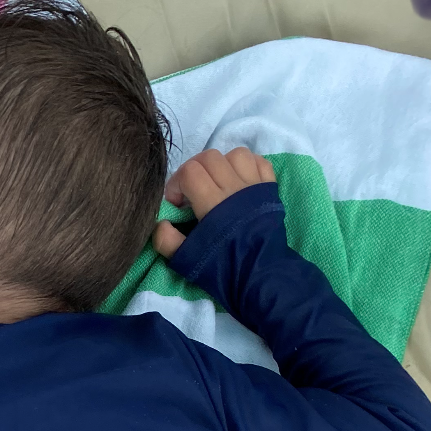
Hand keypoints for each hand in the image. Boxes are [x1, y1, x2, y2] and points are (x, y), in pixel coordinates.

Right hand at [153, 147, 275, 259]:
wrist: (259, 275)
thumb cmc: (222, 268)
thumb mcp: (187, 260)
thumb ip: (167, 240)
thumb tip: (161, 222)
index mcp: (213, 203)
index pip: (189, 172)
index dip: (176, 183)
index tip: (177, 204)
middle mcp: (234, 188)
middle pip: (209, 157)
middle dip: (194, 170)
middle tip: (192, 191)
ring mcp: (254, 185)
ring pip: (234, 154)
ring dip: (220, 165)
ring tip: (216, 183)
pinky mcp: (269, 187)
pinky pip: (257, 161)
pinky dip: (245, 164)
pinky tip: (237, 179)